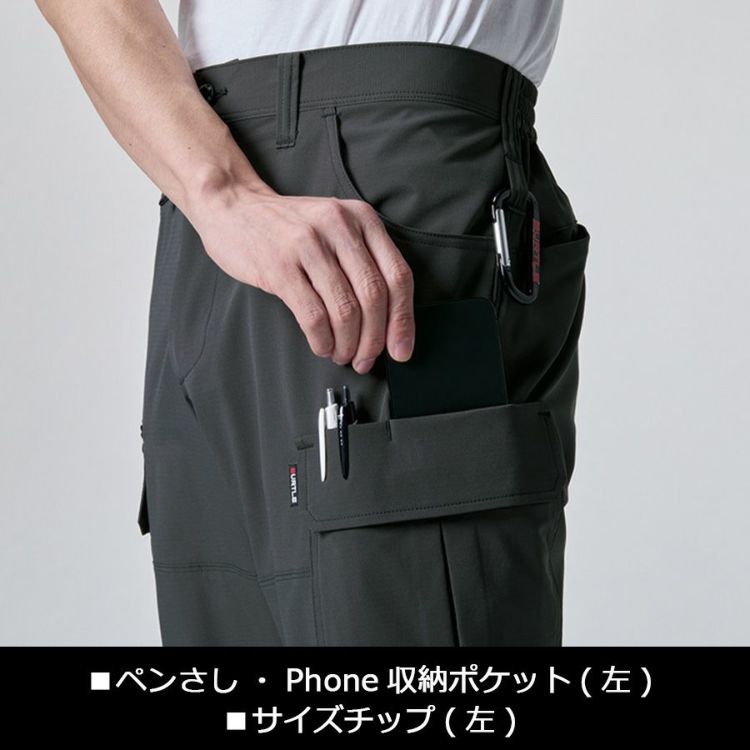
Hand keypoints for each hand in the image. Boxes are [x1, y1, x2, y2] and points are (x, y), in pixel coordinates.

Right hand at [188, 184, 414, 373]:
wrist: (233, 207)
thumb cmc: (289, 227)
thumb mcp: (336, 227)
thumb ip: (364, 261)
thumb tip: (389, 323)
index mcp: (362, 218)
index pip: (397, 276)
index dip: (403, 320)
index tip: (401, 350)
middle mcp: (339, 226)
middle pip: (374, 297)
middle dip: (374, 339)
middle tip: (366, 360)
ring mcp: (308, 245)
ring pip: (345, 310)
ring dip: (348, 344)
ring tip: (342, 354)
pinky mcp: (280, 266)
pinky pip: (313, 316)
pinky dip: (322, 340)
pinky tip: (322, 346)